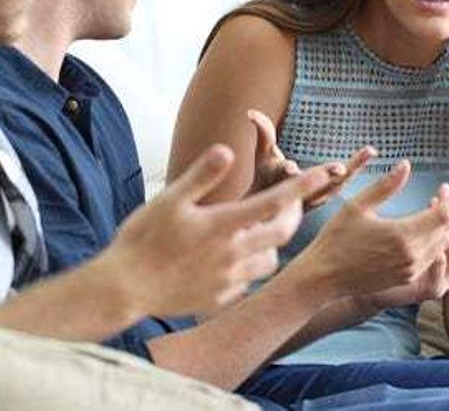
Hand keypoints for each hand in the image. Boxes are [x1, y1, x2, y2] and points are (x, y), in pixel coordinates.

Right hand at [103, 143, 330, 316]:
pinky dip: (247, 268)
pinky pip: (246, 282)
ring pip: (269, 261)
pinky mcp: (219, 299)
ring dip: (270, 243)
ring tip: (257, 231)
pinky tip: (230, 259)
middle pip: (282, 233)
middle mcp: (232, 255)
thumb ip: (202, 175)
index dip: (303, 186)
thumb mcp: (169, 200)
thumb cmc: (142, 239)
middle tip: (293, 201)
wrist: (123, 288)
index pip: (274, 202)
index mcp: (222, 226)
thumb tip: (227, 150)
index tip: (325, 172)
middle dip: (293, 214)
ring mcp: (228, 280)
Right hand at [247, 108, 373, 209]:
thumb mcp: (261, 155)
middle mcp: (303, 194)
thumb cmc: (265, 176)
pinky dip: (355, 168)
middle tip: (340, 169)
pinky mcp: (327, 196)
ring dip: (352, 168)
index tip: (291, 167)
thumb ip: (262, 132)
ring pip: (336, 183)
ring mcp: (317, 198)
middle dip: (327, 175)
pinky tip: (370, 152)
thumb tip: (251, 112)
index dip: (287, 170)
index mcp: (283, 184)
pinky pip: (344, 181)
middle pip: (315, 184)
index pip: (284, 178)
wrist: (274, 209)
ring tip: (368, 151)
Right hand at [292, 160, 448, 299]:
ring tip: (442, 209)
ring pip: (442, 245)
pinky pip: (432, 257)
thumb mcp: (358, 206)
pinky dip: (436, 241)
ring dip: (446, 227)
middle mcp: (413, 255)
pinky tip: (429, 230)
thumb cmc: (336, 238)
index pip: (444, 213)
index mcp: (403, 235)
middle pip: (448, 229)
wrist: (323, 278)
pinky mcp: (407, 279)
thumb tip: (406, 165)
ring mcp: (411, 270)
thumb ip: (385, 186)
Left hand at [364, 190, 448, 308]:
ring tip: (436, 202)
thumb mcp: (417, 230)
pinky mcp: (432, 290)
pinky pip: (440, 273)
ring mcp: (447, 279)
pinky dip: (439, 258)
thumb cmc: (394, 254)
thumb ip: (434, 215)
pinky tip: (434, 246)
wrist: (374, 283)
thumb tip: (443, 189)